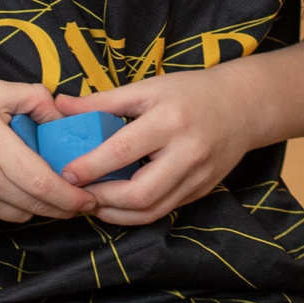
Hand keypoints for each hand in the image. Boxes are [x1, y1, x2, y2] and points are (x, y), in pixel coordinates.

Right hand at [0, 80, 96, 231]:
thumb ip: (36, 99)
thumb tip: (65, 119)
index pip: (45, 186)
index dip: (74, 197)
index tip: (91, 199)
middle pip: (37, 207)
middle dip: (64, 206)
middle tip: (78, 198)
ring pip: (19, 216)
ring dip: (33, 206)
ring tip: (30, 183)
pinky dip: (3, 210)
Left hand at [50, 71, 258, 225]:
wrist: (243, 106)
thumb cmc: (191, 92)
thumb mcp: (148, 88)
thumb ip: (103, 101)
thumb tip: (60, 105)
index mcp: (169, 121)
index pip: (123, 151)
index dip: (91, 167)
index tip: (65, 173)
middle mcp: (187, 153)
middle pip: (139, 193)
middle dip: (102, 200)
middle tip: (77, 195)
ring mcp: (197, 177)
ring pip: (152, 210)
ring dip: (116, 214)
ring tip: (92, 204)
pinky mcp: (201, 191)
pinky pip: (164, 210)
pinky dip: (136, 213)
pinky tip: (117, 204)